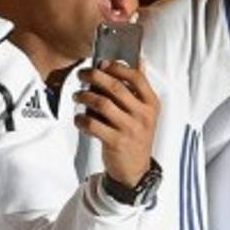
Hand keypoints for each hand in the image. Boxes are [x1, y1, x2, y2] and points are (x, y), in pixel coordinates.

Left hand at [75, 60, 158, 187]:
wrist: (135, 170)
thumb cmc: (136, 136)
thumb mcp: (145, 112)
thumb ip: (140, 87)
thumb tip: (139, 59)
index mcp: (151, 104)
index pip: (136, 77)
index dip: (117, 67)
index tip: (102, 64)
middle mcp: (143, 115)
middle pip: (115, 87)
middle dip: (94, 76)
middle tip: (82, 74)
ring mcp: (130, 129)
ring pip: (101, 103)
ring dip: (84, 96)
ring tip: (77, 95)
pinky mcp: (116, 142)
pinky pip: (92, 124)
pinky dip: (81, 118)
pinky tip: (79, 118)